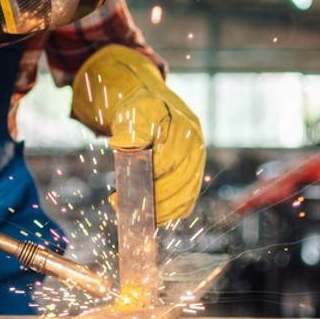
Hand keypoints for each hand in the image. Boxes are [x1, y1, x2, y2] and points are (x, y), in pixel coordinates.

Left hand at [72, 45, 204, 223]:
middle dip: (152, 200)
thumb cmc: (138, 110)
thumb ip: (128, 128)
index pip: (169, 160)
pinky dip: (170, 211)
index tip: (123, 192)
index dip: (148, 180)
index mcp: (183, 126)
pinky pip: (187, 199)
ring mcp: (198, 160)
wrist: (150, 102)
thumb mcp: (130, 112)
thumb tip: (122, 145)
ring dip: (161, 211)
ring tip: (134, 214)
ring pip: (186, 194)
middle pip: (180, 181)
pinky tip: (151, 216)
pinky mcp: (193, 173)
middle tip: (122, 206)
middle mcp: (196, 144)